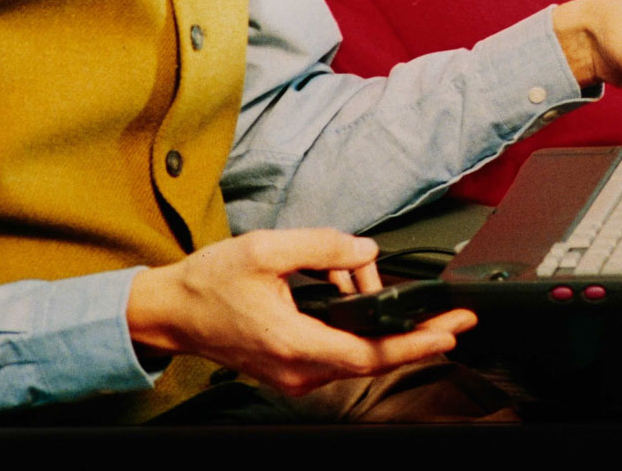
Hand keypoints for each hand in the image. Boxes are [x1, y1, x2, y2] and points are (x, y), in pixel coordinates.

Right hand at [126, 228, 475, 396]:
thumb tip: (364, 250)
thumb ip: (320, 247)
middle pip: (372, 357)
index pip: (370, 353)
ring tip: (357, 273)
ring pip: (356, 351)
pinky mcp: (294, 368)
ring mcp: (296, 373)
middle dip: (413, 332)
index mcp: (292, 342)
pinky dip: (352, 322)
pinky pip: (339, 350)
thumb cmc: (207, 284)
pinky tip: (345, 290)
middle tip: (450, 315)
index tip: (450, 333)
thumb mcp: (265, 248)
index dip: (416, 344)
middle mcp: (298, 368)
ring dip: (371, 316)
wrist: (171, 312)